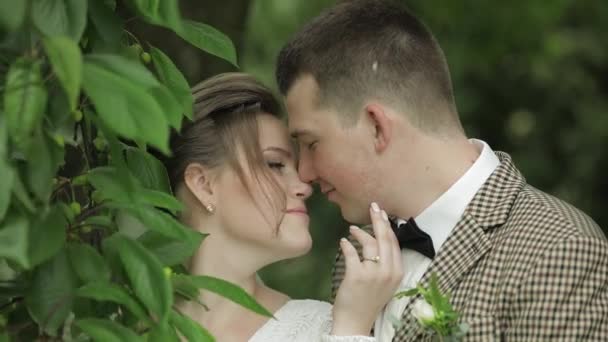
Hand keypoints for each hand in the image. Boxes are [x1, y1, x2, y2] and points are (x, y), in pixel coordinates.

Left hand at [331, 202, 403, 335]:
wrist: (355, 322)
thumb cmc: (368, 300)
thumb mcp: (385, 282)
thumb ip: (386, 263)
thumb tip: (380, 239)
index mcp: (398, 272)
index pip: (394, 243)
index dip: (388, 226)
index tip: (382, 213)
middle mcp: (388, 272)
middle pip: (384, 239)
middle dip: (379, 220)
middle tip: (373, 206)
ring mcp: (373, 274)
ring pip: (369, 243)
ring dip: (360, 233)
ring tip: (352, 229)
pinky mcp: (357, 275)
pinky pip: (351, 253)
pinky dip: (346, 245)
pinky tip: (343, 242)